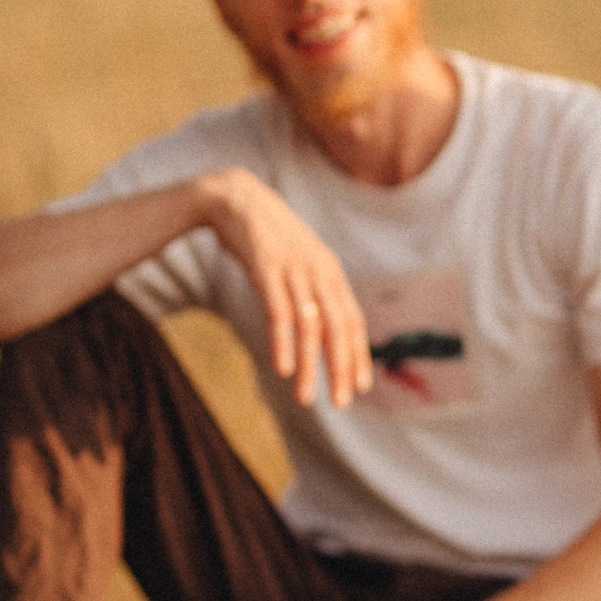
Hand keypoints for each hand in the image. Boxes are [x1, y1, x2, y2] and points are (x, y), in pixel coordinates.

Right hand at [196, 167, 372, 408]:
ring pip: (310, 327)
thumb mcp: (299, 261)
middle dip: (342, 368)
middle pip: (339, 328)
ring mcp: (294, 270)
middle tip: (343, 402)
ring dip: (311, 366)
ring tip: (306, 398)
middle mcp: (319, 272)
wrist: (238, 198)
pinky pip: (279, 312)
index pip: (353, 321)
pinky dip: (283, 343)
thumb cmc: (269, 237)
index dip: (358, 354)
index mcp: (331, 272)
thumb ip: (313, 288)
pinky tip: (284, 369)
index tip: (361, 385)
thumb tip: (323, 324)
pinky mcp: (266, 269)